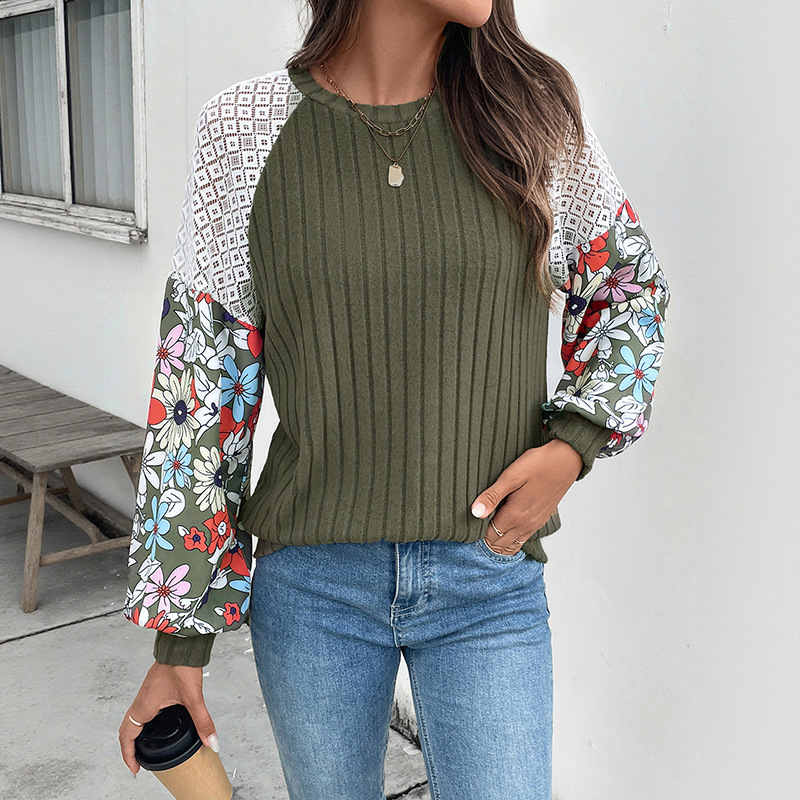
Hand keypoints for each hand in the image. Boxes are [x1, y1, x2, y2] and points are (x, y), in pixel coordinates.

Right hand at [119, 661, 218, 775]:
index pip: (127, 736)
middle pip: (126, 729)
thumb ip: (203, 721)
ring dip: (134, 734)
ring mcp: (145, 693)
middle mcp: (140, 701)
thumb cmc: (181, 666)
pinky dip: (142, 722)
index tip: (134, 769)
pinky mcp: (153, 687)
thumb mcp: (193, 698)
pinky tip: (156, 723)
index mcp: (144, 706)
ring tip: (144, 747)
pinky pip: (140, 709)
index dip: (128, 755)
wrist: (180, 644)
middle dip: (129, 748)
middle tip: (138, 762)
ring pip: (132, 718)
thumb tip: (212, 742)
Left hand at [470, 439, 582, 554]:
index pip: (490, 536)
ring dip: (499, 540)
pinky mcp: (541, 520)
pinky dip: (511, 538)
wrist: (566, 460)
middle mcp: (526, 525)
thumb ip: (492, 496)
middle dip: (487, 538)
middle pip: (500, 544)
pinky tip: (506, 526)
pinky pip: (523, 538)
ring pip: (512, 544)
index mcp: (516, 515)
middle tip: (476, 525)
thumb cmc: (539, 465)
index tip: (470, 522)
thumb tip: (475, 513)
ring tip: (488, 526)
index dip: (478, 532)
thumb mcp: (511, 477)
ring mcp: (535, 524)